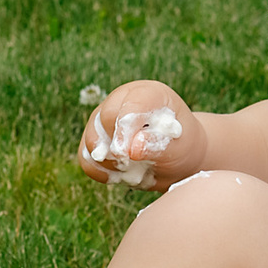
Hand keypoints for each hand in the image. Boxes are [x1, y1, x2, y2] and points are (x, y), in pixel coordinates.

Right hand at [76, 81, 207, 191]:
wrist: (177, 160)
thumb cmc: (181, 147)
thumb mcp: (179, 147)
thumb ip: (157, 146)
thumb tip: (131, 149)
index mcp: (147, 93)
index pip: (129, 104)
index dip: (126, 129)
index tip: (129, 153)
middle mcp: (122, 101)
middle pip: (104, 118)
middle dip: (117, 146)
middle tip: (133, 162)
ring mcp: (104, 120)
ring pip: (91, 140)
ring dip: (110, 162)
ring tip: (134, 169)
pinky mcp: (95, 141)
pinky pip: (86, 158)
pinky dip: (101, 171)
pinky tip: (121, 174)